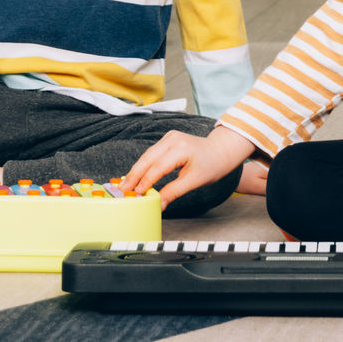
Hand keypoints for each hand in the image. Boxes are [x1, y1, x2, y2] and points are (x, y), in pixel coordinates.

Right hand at [121, 125, 254, 209]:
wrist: (220, 151)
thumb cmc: (211, 165)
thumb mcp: (195, 181)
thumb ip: (174, 191)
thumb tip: (159, 205)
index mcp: (182, 148)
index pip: (158, 167)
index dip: (146, 181)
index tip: (136, 194)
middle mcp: (173, 139)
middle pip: (148, 159)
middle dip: (134, 175)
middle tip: (122, 190)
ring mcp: (170, 137)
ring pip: (147, 155)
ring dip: (136, 171)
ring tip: (124, 186)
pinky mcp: (167, 139)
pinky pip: (151, 154)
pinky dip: (143, 165)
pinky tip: (134, 176)